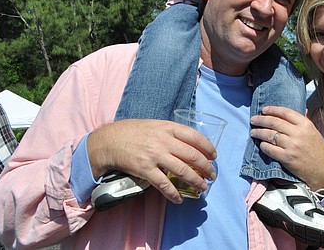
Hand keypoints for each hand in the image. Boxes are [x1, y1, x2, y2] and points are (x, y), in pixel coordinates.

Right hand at [87, 119, 216, 203]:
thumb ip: (171, 132)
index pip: (195, 137)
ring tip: (202, 187)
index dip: (208, 148)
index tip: (214, 156)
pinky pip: (163, 184)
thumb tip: (189, 143)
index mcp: (168, 128)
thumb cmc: (133, 131)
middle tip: (211, 175)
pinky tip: (178, 199)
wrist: (109, 140)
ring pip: (182, 171)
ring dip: (196, 181)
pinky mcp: (145, 170)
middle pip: (193, 156)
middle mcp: (164, 141)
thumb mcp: (155, 124)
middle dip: (206, 168)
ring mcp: (155, 156)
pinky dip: (173, 193)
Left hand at [251, 106, 323, 191]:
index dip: (273, 110)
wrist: (323, 170)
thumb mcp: (313, 132)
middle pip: (275, 122)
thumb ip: (302, 122)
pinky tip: (261, 144)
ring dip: (259, 132)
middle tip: (253, 120)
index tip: (264, 110)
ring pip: (270, 135)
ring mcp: (292, 146)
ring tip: (253, 132)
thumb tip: (289, 113)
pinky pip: (270, 149)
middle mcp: (299, 133)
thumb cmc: (318, 151)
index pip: (286, 112)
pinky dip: (264, 146)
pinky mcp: (287, 158)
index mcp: (306, 125)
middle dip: (261, 120)